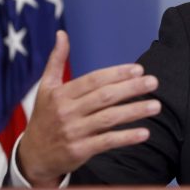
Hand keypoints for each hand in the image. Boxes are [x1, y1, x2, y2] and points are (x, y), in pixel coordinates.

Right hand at [17, 31, 160, 186]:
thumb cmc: (44, 117)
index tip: (139, 69)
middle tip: (154, 82)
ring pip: (108, 118)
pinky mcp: (79, 151)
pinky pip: (106, 142)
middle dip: (131, 88)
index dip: (116, 74)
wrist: (33, 156)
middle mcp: (67, 112)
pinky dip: (126, 137)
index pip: (93, 80)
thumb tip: (61, 33)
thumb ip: (56, 60)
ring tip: (156, 106)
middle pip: (104, 97)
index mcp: (61, 94)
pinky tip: (144, 133)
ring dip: (134, 111)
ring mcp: (73, 132)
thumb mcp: (45, 88)